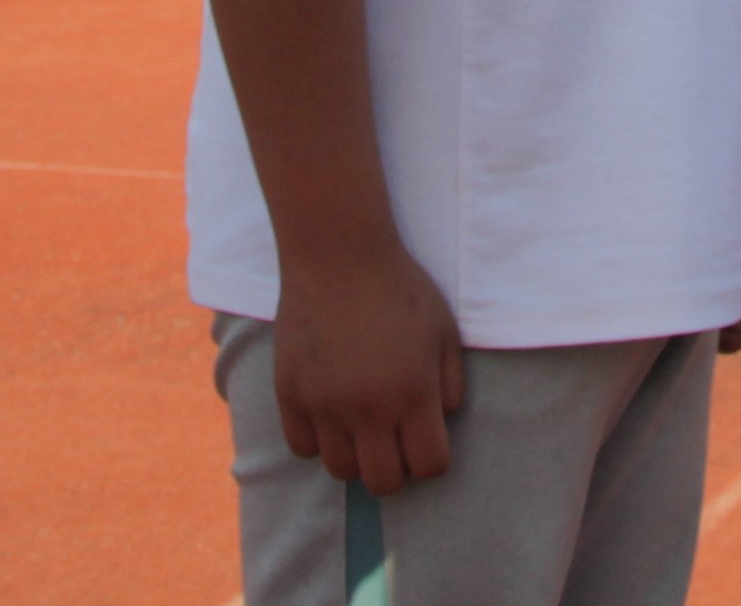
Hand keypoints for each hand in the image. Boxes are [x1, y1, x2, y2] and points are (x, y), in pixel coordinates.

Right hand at [269, 236, 466, 495]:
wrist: (339, 257)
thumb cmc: (400, 290)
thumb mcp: (445, 332)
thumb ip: (450, 387)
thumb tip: (439, 426)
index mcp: (413, 393)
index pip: (429, 466)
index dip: (432, 460)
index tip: (426, 440)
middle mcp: (368, 408)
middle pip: (384, 483)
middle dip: (396, 469)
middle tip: (394, 441)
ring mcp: (325, 405)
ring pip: (340, 471)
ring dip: (356, 456)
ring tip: (360, 426)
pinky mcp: (290, 395)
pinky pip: (303, 448)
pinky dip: (318, 440)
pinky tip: (330, 413)